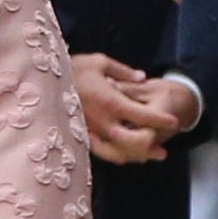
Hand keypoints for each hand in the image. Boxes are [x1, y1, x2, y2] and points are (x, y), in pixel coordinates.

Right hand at [72, 52, 187, 163]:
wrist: (43, 80)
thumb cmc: (73, 68)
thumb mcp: (100, 62)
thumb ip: (124, 72)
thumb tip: (141, 78)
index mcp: (111, 101)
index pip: (143, 117)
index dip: (161, 121)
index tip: (174, 122)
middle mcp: (103, 121)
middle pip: (133, 143)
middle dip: (151, 145)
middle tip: (162, 145)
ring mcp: (91, 132)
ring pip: (117, 154)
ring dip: (135, 156)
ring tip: (147, 154)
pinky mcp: (81, 136)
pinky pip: (101, 153)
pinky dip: (116, 155)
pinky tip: (124, 153)